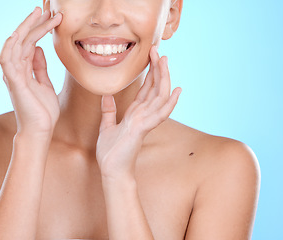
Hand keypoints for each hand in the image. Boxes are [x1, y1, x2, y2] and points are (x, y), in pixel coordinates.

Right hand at [0, 7, 62, 136]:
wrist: (41, 131)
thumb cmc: (42, 111)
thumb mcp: (44, 84)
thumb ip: (39, 67)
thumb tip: (37, 49)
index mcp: (24, 70)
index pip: (29, 43)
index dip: (40, 29)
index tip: (53, 18)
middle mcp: (16, 70)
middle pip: (23, 40)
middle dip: (34, 24)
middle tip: (47, 10)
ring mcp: (14, 75)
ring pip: (15, 45)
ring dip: (25, 28)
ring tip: (37, 14)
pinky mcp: (14, 83)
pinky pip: (7, 61)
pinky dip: (11, 46)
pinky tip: (18, 34)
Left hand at [96, 46, 181, 179]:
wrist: (111, 170)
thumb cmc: (111, 152)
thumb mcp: (106, 127)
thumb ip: (108, 111)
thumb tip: (106, 96)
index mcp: (135, 113)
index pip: (146, 89)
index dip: (150, 73)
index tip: (152, 56)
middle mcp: (143, 115)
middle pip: (155, 88)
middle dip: (158, 69)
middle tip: (159, 51)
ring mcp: (145, 122)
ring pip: (159, 96)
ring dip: (163, 78)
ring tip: (165, 61)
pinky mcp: (142, 129)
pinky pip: (159, 114)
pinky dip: (169, 103)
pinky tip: (176, 91)